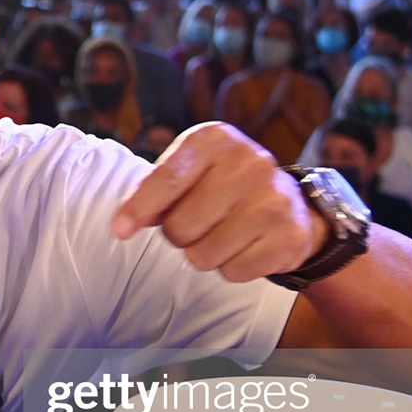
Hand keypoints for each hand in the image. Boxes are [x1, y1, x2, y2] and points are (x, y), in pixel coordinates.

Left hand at [111, 122, 320, 282]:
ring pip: (203, 255)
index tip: (120, 230)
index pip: (167, 179)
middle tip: (197, 223)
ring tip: (222, 233)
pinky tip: (245, 245)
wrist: (292, 203)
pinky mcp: (290, 236)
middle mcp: (250, 163)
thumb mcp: (190, 169)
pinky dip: (231, 267)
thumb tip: (124, 224)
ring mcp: (274, 200)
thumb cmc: (223, 185)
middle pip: (180, 226)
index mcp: (216, 139)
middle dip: (178, 234)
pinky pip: (233, 272)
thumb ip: (155, 190)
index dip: (138, 208)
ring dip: (203, 253)